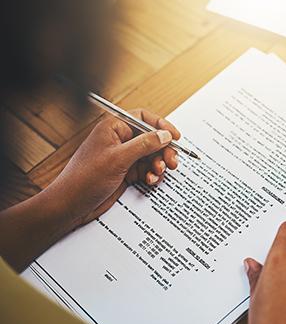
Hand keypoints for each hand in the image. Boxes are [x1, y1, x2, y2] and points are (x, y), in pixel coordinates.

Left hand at [47, 109, 180, 227]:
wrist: (71, 205)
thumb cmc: (85, 178)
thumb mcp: (118, 159)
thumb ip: (144, 145)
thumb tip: (165, 135)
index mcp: (113, 128)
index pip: (143, 118)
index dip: (161, 126)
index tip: (175, 137)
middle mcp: (120, 140)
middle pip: (152, 139)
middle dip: (163, 150)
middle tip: (172, 162)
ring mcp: (123, 157)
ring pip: (151, 156)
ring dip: (159, 164)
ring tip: (157, 173)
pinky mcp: (126, 172)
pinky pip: (146, 169)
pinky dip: (152, 175)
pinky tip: (149, 181)